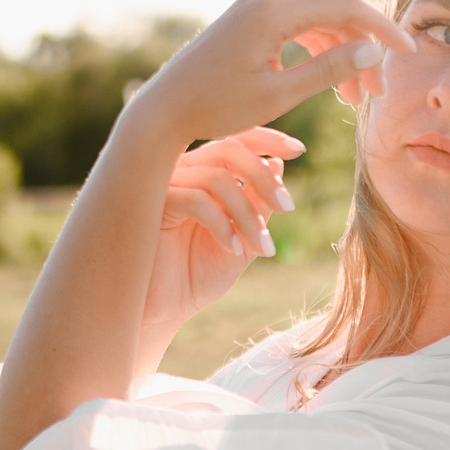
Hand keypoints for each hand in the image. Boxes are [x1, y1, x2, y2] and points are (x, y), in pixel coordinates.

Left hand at [123, 0, 417, 149]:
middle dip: (363, 52)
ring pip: (321, 21)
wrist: (167, 106)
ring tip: (355, 99)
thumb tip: (375, 51)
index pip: (347, 7)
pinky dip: (320, 52)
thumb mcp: (279, 94)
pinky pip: (301, 26)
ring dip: (343, 55)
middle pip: (336, 13)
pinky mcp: (254, 14)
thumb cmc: (218, 106)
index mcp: (274, 9)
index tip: (408, 54)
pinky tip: (333, 83)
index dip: (383, 30)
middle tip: (377, 94)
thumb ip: (329, 70)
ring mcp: (260, 1)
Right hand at [142, 127, 304, 333]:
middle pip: (228, 149)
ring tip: (263, 246)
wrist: (162, 311)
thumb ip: (258, 205)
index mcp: (201, 172)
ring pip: (217, 177)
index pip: (234, 139)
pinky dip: (223, 223)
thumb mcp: (242, 239)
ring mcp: (162, 185)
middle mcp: (179, 171)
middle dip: (264, 177)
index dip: (267, 138)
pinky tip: (233, 249)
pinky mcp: (150, 206)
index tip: (299, 149)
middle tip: (289, 206)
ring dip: (248, 213)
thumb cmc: (196, 275)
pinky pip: (195, 199)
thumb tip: (277, 163)